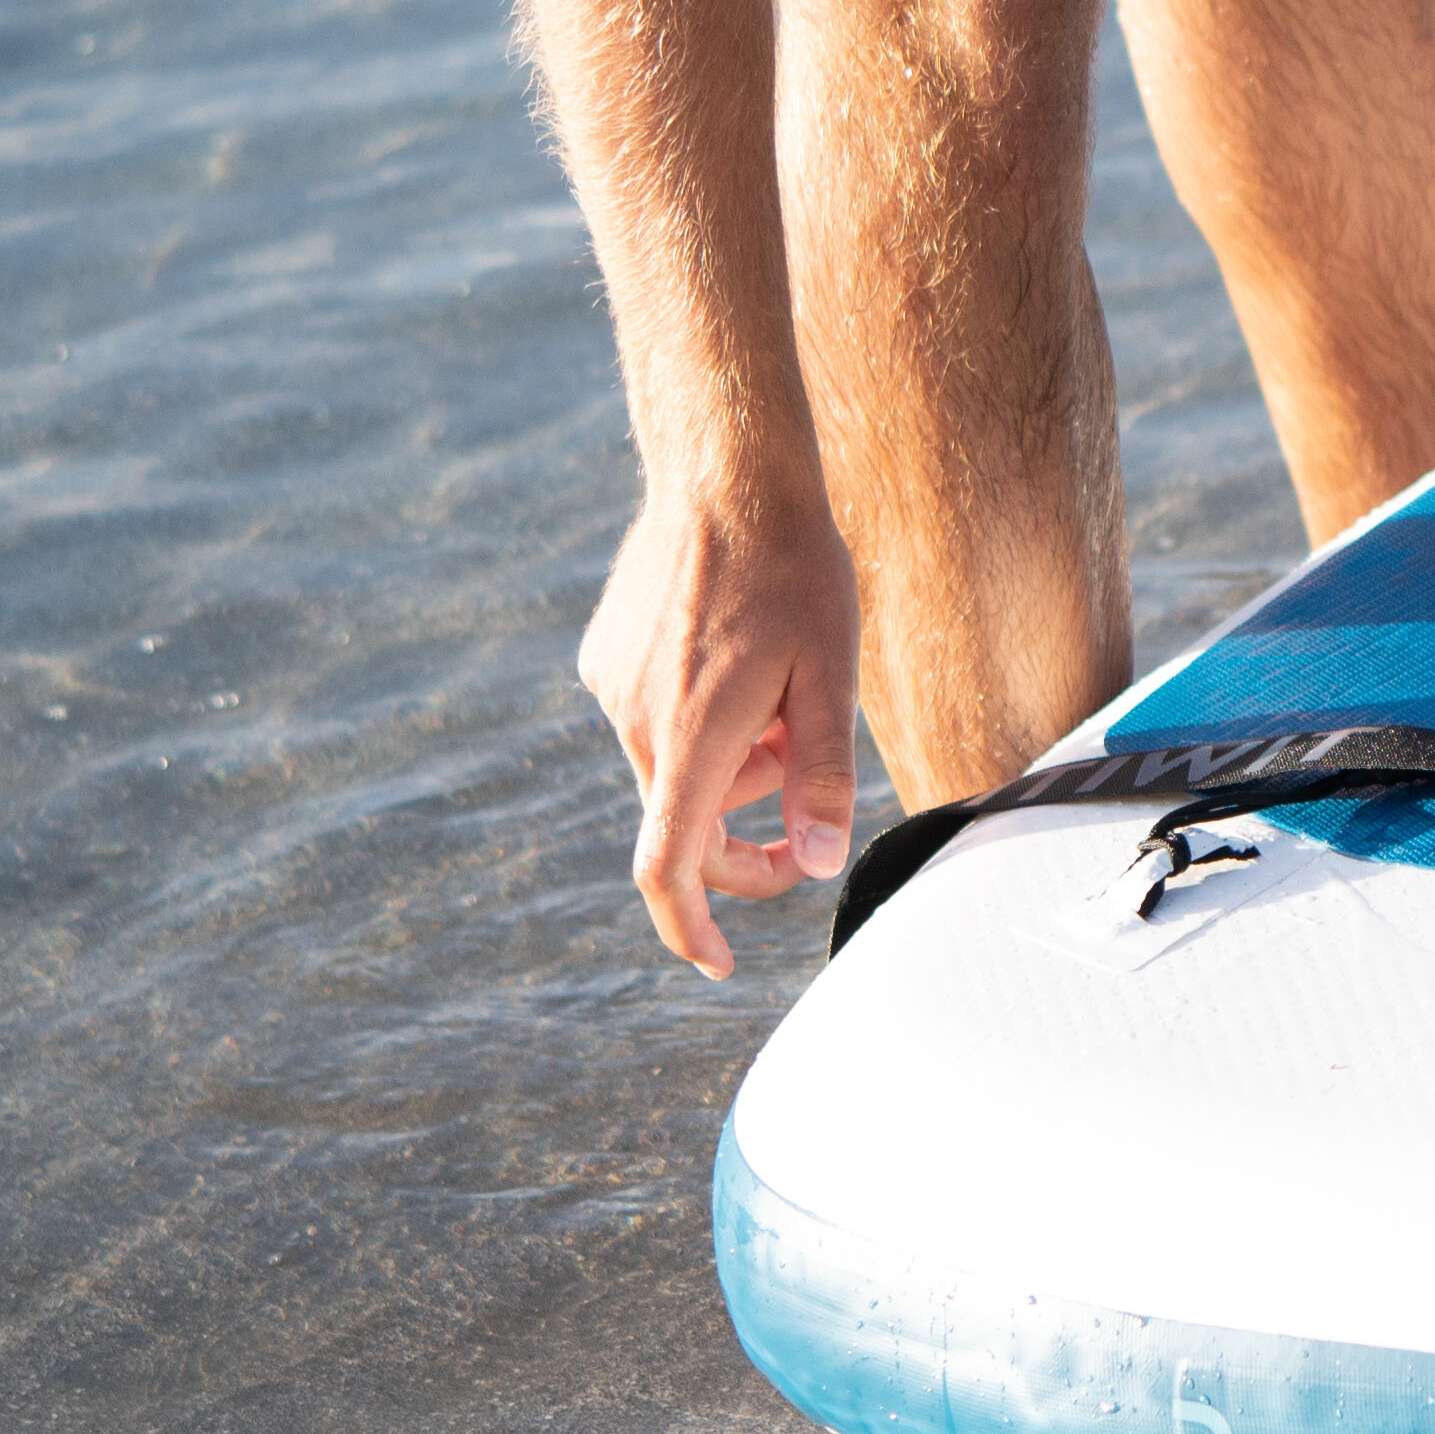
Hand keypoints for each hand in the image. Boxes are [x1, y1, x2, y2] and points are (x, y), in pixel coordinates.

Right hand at [575, 465, 864, 977]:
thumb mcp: (832, 673)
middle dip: (747, 820)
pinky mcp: (603, 656)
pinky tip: (739, 647)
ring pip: (675, 764)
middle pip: (686, 818)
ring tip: (784, 685)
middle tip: (806, 781)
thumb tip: (817, 860)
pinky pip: (655, 716)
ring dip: (730, 757)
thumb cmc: (794, 568)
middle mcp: (636, 720)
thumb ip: (822, 775)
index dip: (691, 928)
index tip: (721, 961)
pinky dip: (701, 714)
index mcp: (691, 737)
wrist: (726, 472)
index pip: (669, 868)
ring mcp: (611, 686)